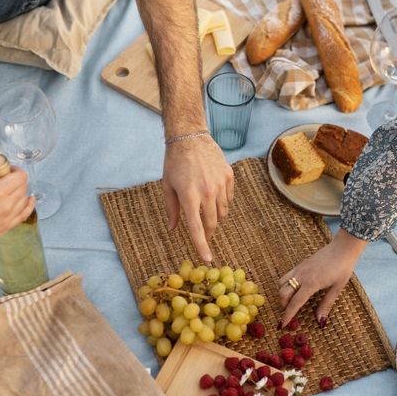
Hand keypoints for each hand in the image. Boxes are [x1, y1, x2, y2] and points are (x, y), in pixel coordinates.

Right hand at [0, 158, 32, 263]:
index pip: (20, 176)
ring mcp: (10, 218)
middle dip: (14, 178)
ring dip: (19, 190)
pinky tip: (28, 200)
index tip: (4, 169)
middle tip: (1, 177)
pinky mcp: (8, 228)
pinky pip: (25, 213)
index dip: (14, 169)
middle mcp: (8, 206)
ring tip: (6, 188)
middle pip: (23, 186)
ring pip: (24, 198)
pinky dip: (28, 205)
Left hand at [162, 135, 233, 262]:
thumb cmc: (175, 162)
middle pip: (212, 223)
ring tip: (205, 206)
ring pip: (222, 212)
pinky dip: (222, 201)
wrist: (190, 137)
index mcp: (189, 196)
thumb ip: (171, 209)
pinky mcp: (229, 176)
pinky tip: (213, 192)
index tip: (207, 259)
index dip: (202, 245)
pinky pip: (228, 198)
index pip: (197, 228)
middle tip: (204, 234)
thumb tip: (173, 228)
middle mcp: (207, 192)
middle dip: (208, 232)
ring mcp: (220, 184)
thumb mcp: (167, 186)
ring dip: (215, 216)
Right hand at [277, 230, 367, 326]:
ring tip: (290, 302)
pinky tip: (293, 289)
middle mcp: (301, 276)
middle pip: (283, 293)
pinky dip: (285, 284)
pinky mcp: (300, 264)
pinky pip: (286, 276)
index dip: (288, 315)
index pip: (295, 303)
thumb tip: (320, 321)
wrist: (342, 248)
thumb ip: (326, 305)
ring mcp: (299, 269)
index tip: (282, 324)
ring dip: (282, 294)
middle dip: (283, 305)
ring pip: (281, 283)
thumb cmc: (342, 268)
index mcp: (311, 284)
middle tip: (289, 313)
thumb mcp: (337, 289)